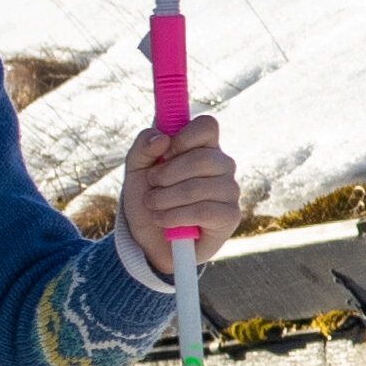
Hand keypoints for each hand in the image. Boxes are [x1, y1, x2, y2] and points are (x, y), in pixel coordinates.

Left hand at [117, 120, 242, 266]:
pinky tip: (165, 221)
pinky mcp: (230, 216)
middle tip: (152, 185)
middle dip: (167, 174)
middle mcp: (222, 165)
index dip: (186, 135)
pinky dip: (176, 217)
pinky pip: (203, 211)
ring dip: (166, 198)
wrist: (149, 240)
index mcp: (203, 147)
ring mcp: (229, 190)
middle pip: (203, 158)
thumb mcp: (135, 170)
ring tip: (154, 206)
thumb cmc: (148, 199)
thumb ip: (143, 147)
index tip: (166, 151)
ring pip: (199, 187)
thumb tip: (163, 138)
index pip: (207, 125)